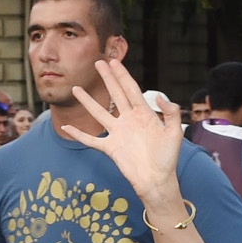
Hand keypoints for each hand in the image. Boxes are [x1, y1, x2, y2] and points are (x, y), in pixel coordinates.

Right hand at [56, 58, 185, 201]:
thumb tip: (158, 96)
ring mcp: (118, 133)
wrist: (157, 180)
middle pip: (115, 94)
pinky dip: (78, 134)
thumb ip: (171, 113)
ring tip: (76, 88)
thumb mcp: (174, 133)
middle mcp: (129, 120)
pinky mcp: (110, 148)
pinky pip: (91, 139)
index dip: (122, 75)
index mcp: (144, 115)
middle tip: (98, 63)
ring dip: (88, 101)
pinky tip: (66, 126)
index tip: (114, 62)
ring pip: (99, 113)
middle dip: (107, 78)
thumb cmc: (168, 158)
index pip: (131, 90)